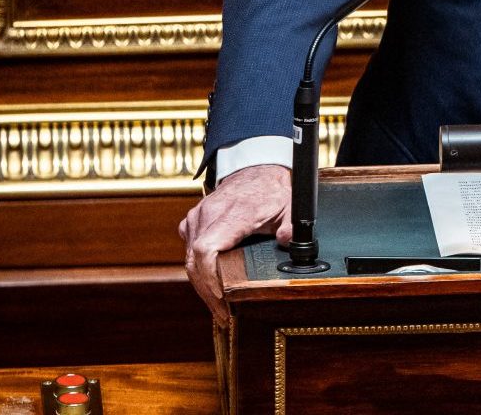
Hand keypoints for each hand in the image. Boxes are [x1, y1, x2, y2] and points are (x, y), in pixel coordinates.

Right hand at [178, 163, 290, 324]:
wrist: (256, 166)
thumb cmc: (273, 188)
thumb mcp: (290, 206)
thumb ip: (290, 226)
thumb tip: (288, 242)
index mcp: (232, 214)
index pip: (205, 250)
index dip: (208, 279)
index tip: (220, 299)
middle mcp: (209, 214)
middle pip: (194, 261)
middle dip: (206, 292)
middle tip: (223, 314)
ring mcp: (198, 216)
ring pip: (189, 257)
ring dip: (201, 283)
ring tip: (218, 306)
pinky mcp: (194, 219)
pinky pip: (190, 248)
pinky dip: (198, 268)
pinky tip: (210, 283)